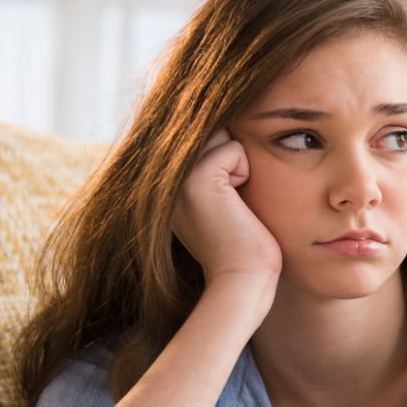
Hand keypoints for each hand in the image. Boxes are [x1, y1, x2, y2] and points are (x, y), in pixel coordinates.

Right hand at [171, 129, 280, 310]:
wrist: (242, 280)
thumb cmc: (242, 245)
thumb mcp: (219, 200)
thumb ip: (211, 166)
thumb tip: (223, 126)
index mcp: (162, 181)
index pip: (199, 134)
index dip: (225, 158)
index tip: (226, 200)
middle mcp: (160, 176)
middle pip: (210, 129)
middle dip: (231, 156)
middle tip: (232, 202)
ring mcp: (175, 176)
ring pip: (222, 135)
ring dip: (238, 164)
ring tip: (233, 203)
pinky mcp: (196, 178)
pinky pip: (235, 149)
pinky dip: (245, 173)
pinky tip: (236, 206)